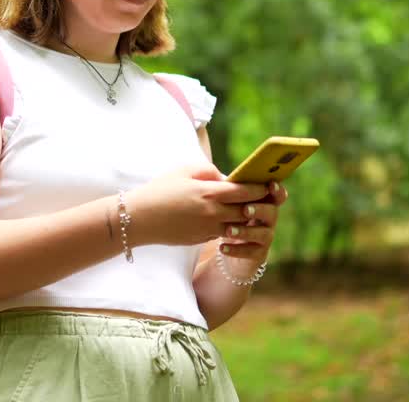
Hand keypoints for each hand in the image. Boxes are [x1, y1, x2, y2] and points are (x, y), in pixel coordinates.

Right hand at [125, 164, 269, 247]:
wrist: (140, 218)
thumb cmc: (161, 189)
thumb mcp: (185, 170)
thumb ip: (210, 171)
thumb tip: (226, 177)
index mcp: (209, 192)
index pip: (245, 191)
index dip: (260, 188)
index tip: (269, 184)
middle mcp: (212, 213)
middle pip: (246, 210)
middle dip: (258, 205)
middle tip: (268, 198)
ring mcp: (208, 228)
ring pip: (237, 225)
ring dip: (245, 218)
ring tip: (251, 210)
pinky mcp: (202, 239)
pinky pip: (222, 232)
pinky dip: (229, 226)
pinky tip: (230, 220)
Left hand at [216, 180, 288, 262]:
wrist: (226, 251)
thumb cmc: (227, 219)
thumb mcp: (228, 204)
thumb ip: (230, 191)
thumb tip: (222, 178)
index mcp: (264, 203)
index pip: (276, 195)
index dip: (277, 190)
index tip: (270, 185)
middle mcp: (268, 221)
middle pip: (272, 212)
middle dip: (259, 209)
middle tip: (245, 209)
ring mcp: (264, 238)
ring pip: (263, 234)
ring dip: (246, 231)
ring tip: (229, 230)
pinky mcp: (257, 255)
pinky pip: (251, 253)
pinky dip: (237, 250)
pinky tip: (222, 248)